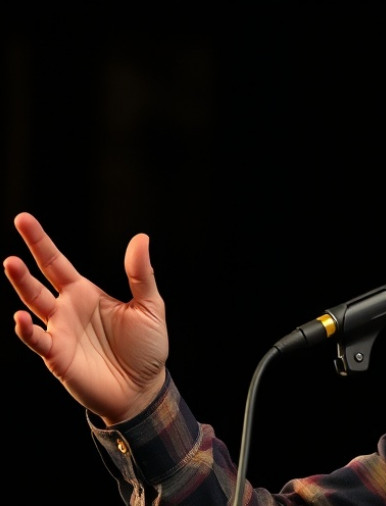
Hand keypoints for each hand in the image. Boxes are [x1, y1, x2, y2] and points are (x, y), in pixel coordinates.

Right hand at [4, 212, 167, 424]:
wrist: (144, 388)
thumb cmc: (146, 348)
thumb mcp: (150, 306)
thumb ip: (141, 274)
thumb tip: (140, 237)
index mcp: (85, 293)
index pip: (57, 263)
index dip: (40, 241)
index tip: (23, 219)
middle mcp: (66, 309)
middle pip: (39, 279)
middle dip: (26, 257)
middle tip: (15, 228)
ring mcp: (59, 332)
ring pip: (33, 305)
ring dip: (21, 285)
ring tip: (10, 263)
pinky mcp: (58, 356)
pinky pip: (38, 340)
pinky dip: (27, 330)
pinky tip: (20, 318)